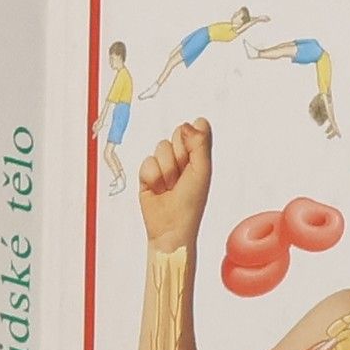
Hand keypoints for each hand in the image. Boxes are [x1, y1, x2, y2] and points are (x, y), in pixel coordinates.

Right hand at [138, 118, 212, 252]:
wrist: (171, 227)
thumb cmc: (191, 202)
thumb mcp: (202, 171)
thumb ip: (199, 144)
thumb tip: (192, 122)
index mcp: (198, 155)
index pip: (193, 129)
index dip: (192, 141)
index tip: (194, 159)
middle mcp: (181, 158)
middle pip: (176, 135)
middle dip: (179, 156)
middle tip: (183, 177)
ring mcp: (164, 165)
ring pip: (160, 148)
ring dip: (167, 170)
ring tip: (170, 187)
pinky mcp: (147, 175)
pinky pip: (147, 162)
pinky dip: (153, 177)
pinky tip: (158, 190)